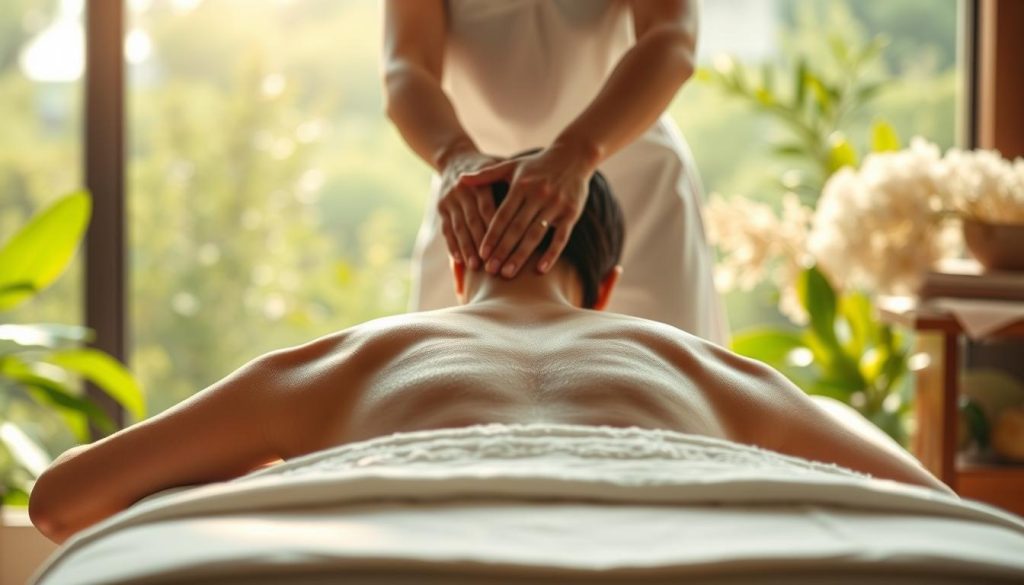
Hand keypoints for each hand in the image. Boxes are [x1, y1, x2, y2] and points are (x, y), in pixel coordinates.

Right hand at [437, 151, 503, 268]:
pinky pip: (447, 230)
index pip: (489, 209)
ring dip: (466, 249)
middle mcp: (462, 191)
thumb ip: (513, 185)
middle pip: (473, 221)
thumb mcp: (500, 168)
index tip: (506, 247)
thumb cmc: (488, 167)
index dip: (496, 229)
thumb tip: (535, 201)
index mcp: (480, 183)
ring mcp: (449, 200)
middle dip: (482, 244)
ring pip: (459, 228)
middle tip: (491, 264)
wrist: (456, 157)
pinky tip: (459, 261)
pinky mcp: (441, 208)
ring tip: (475, 267)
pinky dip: (452, 246)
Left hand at [459, 142, 594, 277]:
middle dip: (502, 250)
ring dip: (521, 256)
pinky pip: (561, 237)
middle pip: (517, 228)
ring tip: (508, 273)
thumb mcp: (511, 166)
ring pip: (535, 235)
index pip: (502, 215)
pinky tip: (541, 269)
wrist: (574, 156)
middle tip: (490, 270)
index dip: (492, 235)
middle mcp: (538, 195)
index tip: (482, 254)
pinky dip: (551, 254)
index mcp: (521, 185)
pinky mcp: (572, 213)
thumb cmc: (537, 165)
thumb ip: (486, 175)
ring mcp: (556, 205)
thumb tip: (460, 179)